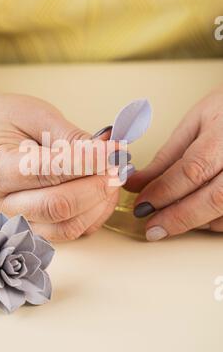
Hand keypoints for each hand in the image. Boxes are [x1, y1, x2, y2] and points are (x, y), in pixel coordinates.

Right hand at [0, 90, 123, 240]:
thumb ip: (69, 136)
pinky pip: (67, 233)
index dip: (89, 161)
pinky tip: (100, 194)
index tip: (115, 149)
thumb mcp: (34, 114)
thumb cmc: (2, 121)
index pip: (49, 171)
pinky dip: (92, 216)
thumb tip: (108, 152)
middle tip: (117, 166)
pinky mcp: (28, 229)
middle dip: (96, 186)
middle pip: (58, 206)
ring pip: (66, 227)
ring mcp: (12, 221)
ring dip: (98, 205)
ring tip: (110, 179)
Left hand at [126, 89, 222, 240]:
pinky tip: (195, 215)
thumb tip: (136, 184)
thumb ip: (166, 157)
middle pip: (215, 198)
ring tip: (171, 220)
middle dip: (179, 217)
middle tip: (153, 228)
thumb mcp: (195, 123)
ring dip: (195, 221)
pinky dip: (212, 221)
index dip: (165, 191)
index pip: (193, 169)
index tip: (142, 205)